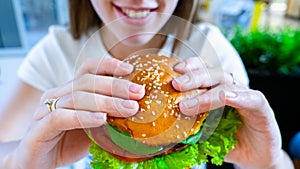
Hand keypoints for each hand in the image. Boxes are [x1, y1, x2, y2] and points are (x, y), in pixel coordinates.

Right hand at [9, 58, 144, 168]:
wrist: (37, 163)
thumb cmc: (68, 142)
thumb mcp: (94, 126)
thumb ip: (109, 115)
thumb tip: (137, 108)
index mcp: (70, 90)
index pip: (88, 68)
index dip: (108, 65)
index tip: (130, 69)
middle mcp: (57, 95)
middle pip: (88, 81)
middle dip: (116, 86)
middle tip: (139, 92)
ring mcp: (46, 110)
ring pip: (77, 97)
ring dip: (106, 102)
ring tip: (129, 108)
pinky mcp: (39, 128)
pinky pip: (62, 117)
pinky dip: (84, 116)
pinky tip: (101, 119)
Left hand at [172, 57, 284, 167]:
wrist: (255, 157)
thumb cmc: (229, 142)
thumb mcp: (205, 131)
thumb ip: (191, 124)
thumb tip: (166, 124)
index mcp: (218, 90)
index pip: (205, 71)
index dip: (190, 67)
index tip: (174, 70)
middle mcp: (232, 89)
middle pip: (213, 73)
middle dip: (193, 77)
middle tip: (176, 84)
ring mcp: (247, 97)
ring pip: (228, 84)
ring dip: (207, 93)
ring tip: (188, 105)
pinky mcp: (262, 109)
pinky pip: (251, 98)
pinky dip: (238, 97)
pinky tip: (226, 98)